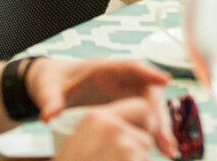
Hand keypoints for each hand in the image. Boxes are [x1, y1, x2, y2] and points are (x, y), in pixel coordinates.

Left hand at [31, 58, 173, 156]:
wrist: (51, 85)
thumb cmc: (52, 81)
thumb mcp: (48, 89)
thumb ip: (50, 100)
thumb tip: (49, 115)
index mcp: (103, 70)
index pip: (131, 67)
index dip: (150, 73)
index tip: (165, 81)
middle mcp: (120, 80)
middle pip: (147, 92)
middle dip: (158, 112)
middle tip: (164, 135)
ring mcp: (124, 94)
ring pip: (150, 108)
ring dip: (161, 126)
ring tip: (168, 149)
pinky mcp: (124, 108)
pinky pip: (144, 119)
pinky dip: (153, 133)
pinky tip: (160, 149)